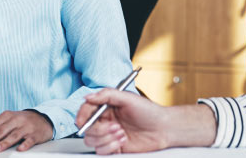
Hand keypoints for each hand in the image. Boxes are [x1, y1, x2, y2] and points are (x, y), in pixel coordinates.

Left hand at [0, 110, 52, 152]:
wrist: (43, 119)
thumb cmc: (20, 122)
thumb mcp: (6, 122)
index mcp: (6, 116)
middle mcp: (15, 120)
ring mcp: (26, 126)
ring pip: (13, 135)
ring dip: (3, 143)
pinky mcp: (35, 134)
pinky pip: (29, 140)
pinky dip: (25, 144)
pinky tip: (20, 149)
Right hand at [75, 90, 215, 154]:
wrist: (163, 129)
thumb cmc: (149, 111)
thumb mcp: (128, 98)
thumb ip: (107, 95)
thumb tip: (88, 96)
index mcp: (106, 107)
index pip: (86, 111)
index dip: (82, 115)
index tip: (82, 120)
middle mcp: (105, 121)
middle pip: (86, 128)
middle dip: (99, 129)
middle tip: (115, 127)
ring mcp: (108, 135)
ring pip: (92, 141)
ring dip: (106, 138)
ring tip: (121, 133)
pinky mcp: (113, 147)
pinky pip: (101, 151)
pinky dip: (110, 146)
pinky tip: (123, 140)